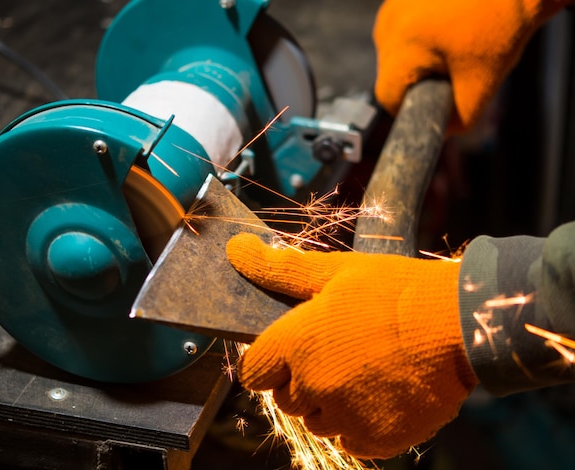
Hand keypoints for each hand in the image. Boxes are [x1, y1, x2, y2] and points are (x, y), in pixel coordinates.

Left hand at [226, 233, 477, 458]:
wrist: (459, 324)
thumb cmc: (395, 291)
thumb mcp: (334, 271)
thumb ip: (280, 268)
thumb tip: (236, 250)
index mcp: (294, 345)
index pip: (252, 371)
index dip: (268, 361)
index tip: (289, 351)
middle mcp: (312, 387)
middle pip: (284, 398)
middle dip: (300, 380)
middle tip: (335, 353)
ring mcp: (343, 418)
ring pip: (315, 421)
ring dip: (328, 404)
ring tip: (362, 371)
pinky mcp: (374, 440)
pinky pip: (347, 440)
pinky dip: (357, 424)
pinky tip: (379, 393)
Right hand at [373, 0, 567, 132]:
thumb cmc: (501, 24)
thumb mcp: (482, 82)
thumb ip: (459, 118)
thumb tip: (443, 133)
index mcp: (400, 47)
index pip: (387, 98)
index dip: (410, 108)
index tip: (433, 102)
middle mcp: (388, 24)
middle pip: (392, 72)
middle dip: (420, 77)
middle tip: (457, 67)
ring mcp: (393, 5)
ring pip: (397, 49)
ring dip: (421, 55)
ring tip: (457, 43)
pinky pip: (404, 27)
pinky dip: (425, 32)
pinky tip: (452, 25)